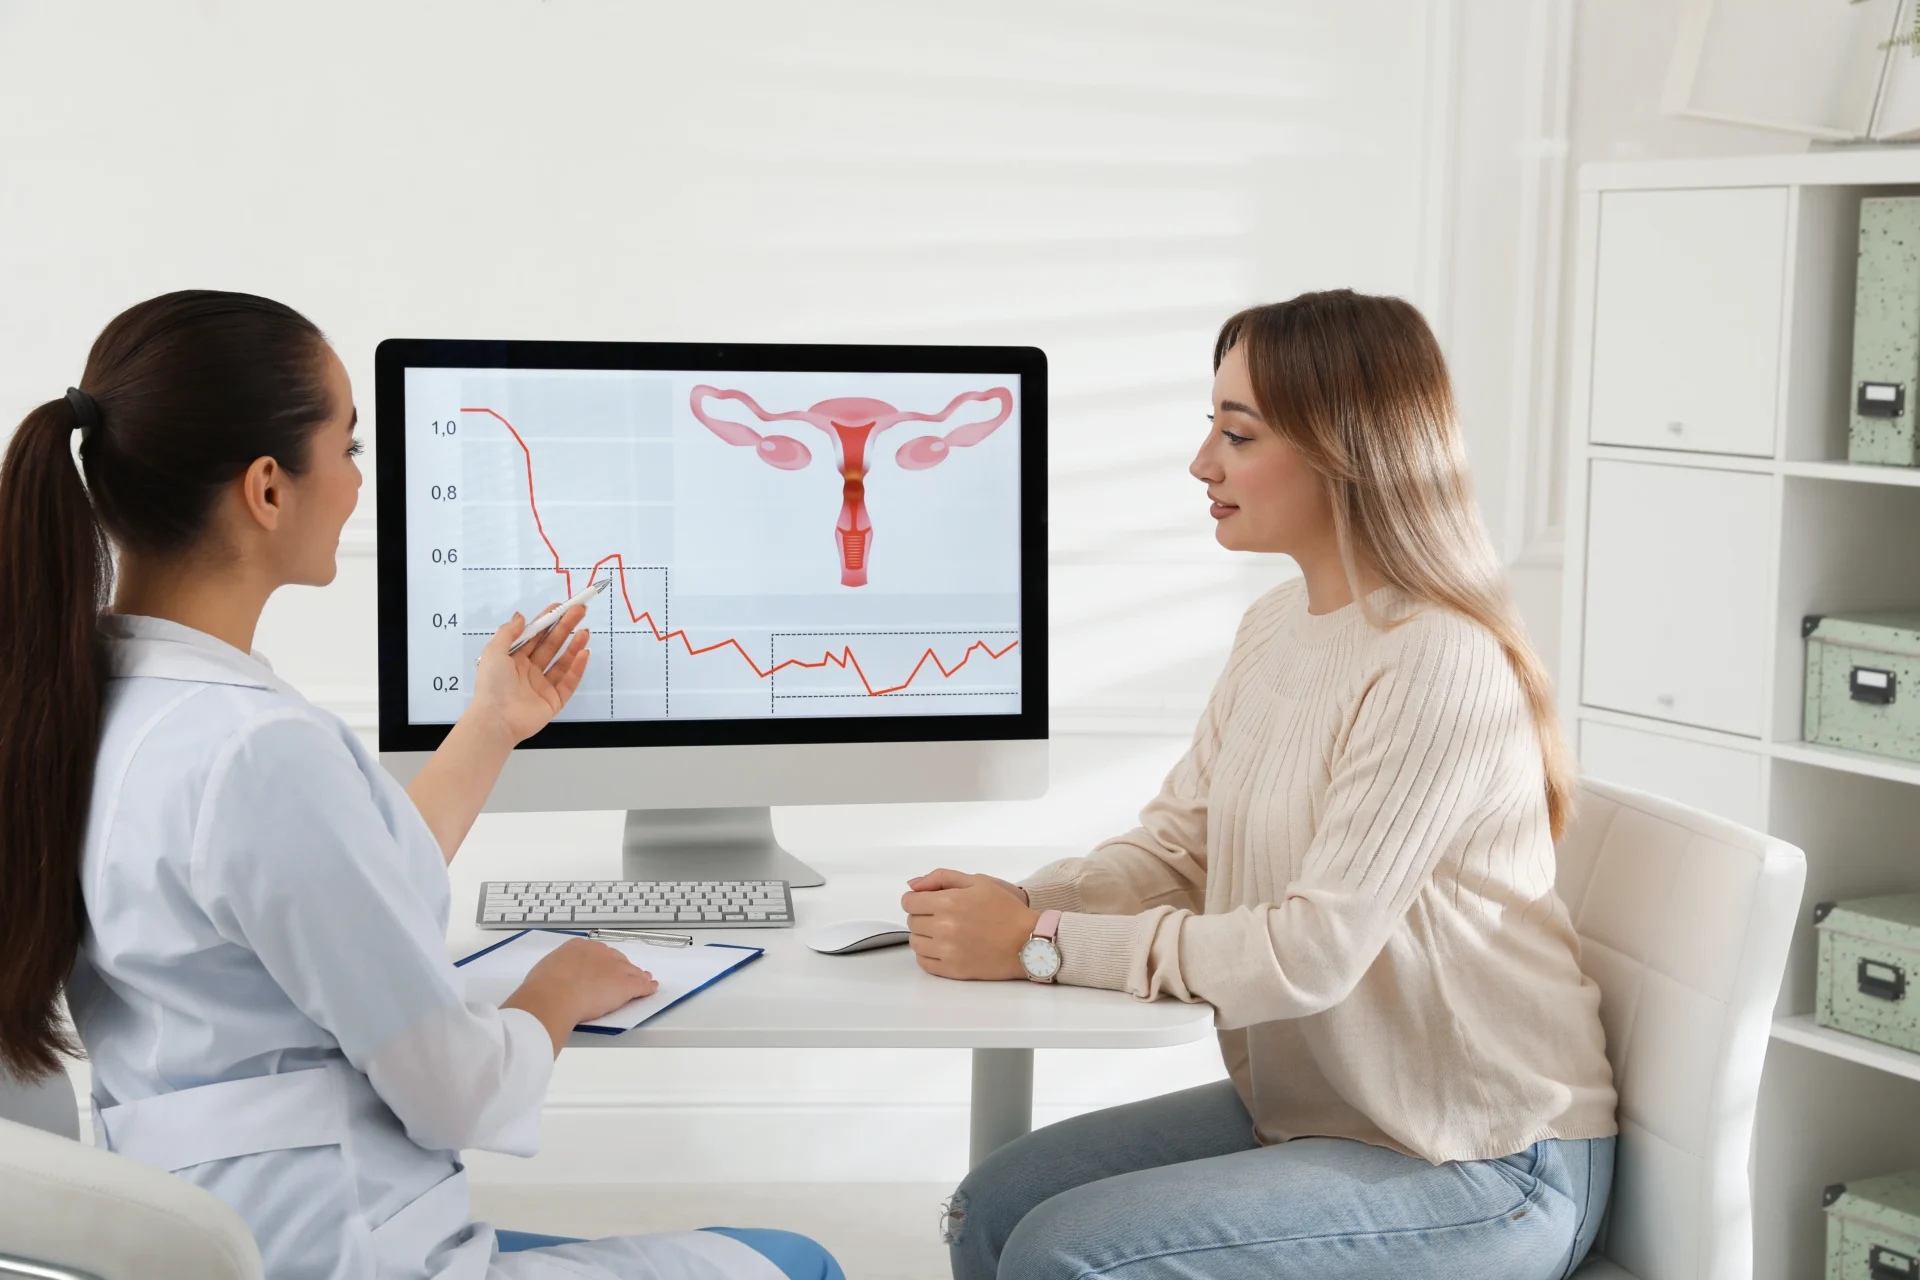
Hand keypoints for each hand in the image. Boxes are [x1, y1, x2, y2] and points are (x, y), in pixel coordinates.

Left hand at [469, 602, 590, 744]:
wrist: (496, 720)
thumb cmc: (492, 685)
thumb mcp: (493, 652)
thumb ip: (508, 632)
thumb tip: (521, 616)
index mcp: (514, 660)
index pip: (535, 636)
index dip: (548, 620)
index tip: (560, 606)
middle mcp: (529, 671)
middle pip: (551, 645)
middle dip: (566, 627)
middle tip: (580, 611)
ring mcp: (543, 686)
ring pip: (563, 662)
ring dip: (574, 645)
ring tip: (585, 630)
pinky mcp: (554, 700)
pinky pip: (569, 681)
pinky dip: (578, 667)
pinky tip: (584, 653)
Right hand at [503, 938, 657, 1053]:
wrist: (554, 995)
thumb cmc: (543, 985)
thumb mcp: (546, 969)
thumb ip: (556, 969)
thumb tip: (554, 975)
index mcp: (579, 946)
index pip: (597, 953)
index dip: (603, 962)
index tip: (603, 968)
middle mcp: (600, 953)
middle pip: (617, 959)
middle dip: (621, 968)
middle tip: (625, 975)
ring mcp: (615, 968)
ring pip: (631, 972)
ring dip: (638, 976)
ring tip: (644, 980)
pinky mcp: (625, 985)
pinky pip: (641, 986)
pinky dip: (647, 988)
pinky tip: (651, 989)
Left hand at [901, 868, 1040, 981]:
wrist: (1028, 940)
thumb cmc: (1006, 909)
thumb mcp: (978, 881)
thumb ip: (942, 878)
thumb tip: (913, 885)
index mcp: (948, 903)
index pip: (909, 902)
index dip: (917, 899)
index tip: (927, 902)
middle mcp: (943, 928)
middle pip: (912, 922)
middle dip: (923, 916)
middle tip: (943, 916)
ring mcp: (947, 951)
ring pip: (916, 943)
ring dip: (925, 936)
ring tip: (944, 932)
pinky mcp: (953, 970)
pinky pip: (924, 963)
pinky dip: (928, 955)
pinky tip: (944, 948)